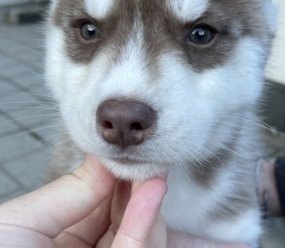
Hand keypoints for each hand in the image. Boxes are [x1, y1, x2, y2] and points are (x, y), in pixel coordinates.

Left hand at [0, 155, 166, 247]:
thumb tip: (106, 159)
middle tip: (148, 160)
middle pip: (124, 216)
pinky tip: (154, 188)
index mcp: (63, 239)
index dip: (116, 176)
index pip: (99, 202)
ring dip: (147, 203)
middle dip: (137, 187)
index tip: (128, 152)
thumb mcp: (22, 223)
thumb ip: (70, 191)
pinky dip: (146, 221)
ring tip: (154, 171)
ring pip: (139, 235)